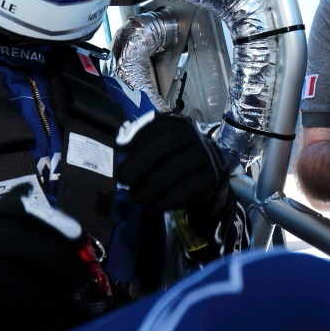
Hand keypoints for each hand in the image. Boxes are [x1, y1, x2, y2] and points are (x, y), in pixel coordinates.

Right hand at [0, 185, 96, 330]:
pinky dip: (5, 328)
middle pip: (18, 244)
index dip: (53, 223)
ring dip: (39, 301)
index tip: (81, 240)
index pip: (17, 210)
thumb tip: (35, 208)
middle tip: (81, 284)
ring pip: (4, 281)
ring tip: (60, 315)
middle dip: (57, 264)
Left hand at [115, 112, 230, 211]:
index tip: (118, 148)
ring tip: (135, 197)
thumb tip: (120, 145)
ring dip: (151, 185)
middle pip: (167, 144)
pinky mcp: (211, 178)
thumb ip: (141, 144)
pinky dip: (165, 200)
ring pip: (177, 167)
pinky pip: (187, 188)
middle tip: (123, 178)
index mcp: (178, 125)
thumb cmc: (174, 163)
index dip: (137, 135)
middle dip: (141, 161)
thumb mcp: (160, 149)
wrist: (208, 183)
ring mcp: (206, 156)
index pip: (158, 124)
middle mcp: (195, 135)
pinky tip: (152, 206)